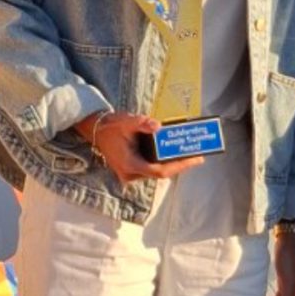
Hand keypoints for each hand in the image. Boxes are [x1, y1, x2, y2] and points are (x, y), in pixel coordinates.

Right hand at [80, 111, 203, 183]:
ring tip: (191, 155)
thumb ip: (142, 123)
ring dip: (173, 164)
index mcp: (130, 164)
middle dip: (180, 164)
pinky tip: (176, 154)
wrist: (97, 130)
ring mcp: (131, 174)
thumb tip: (157, 125)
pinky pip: (152, 169)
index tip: (195, 159)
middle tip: (198, 156)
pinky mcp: (132, 171)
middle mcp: (130, 174)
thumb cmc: (112, 126)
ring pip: (157, 172)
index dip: (179, 166)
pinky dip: (164, 162)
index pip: (160, 171)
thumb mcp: (127, 121)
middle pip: (161, 173)